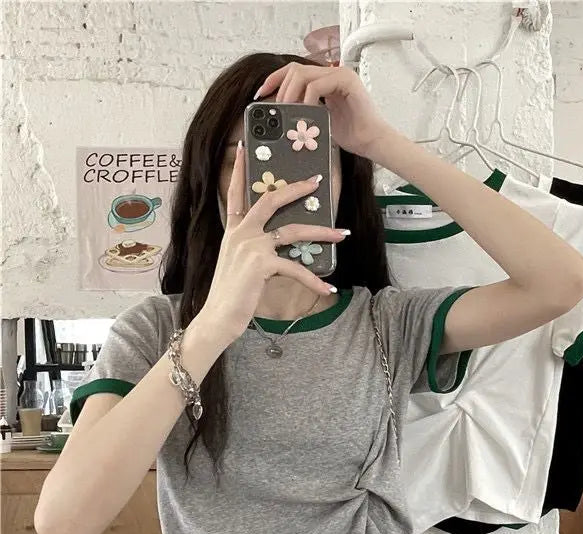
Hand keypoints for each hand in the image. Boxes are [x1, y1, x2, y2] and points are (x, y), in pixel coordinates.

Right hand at [200, 141, 345, 341]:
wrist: (218, 318)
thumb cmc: (232, 295)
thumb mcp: (240, 265)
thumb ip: (255, 249)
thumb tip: (279, 246)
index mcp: (233, 231)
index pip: (234, 193)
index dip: (238, 169)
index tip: (243, 146)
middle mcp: (241, 233)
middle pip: (270, 200)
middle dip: (295, 188)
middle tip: (316, 180)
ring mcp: (251, 247)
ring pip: (293, 230)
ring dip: (322, 231)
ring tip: (343, 233)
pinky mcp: (262, 265)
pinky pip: (296, 269)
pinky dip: (314, 280)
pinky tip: (328, 287)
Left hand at [253, 62, 396, 159]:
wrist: (371, 142)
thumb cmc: (351, 134)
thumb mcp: (318, 120)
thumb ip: (302, 110)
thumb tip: (278, 113)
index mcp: (324, 79)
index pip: (293, 71)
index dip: (274, 80)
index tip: (260, 95)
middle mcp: (331, 72)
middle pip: (294, 69)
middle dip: (280, 89)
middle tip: (276, 111)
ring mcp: (340, 74)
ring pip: (303, 74)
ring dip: (290, 94)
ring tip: (288, 113)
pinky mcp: (346, 81)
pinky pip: (317, 85)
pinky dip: (307, 99)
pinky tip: (306, 113)